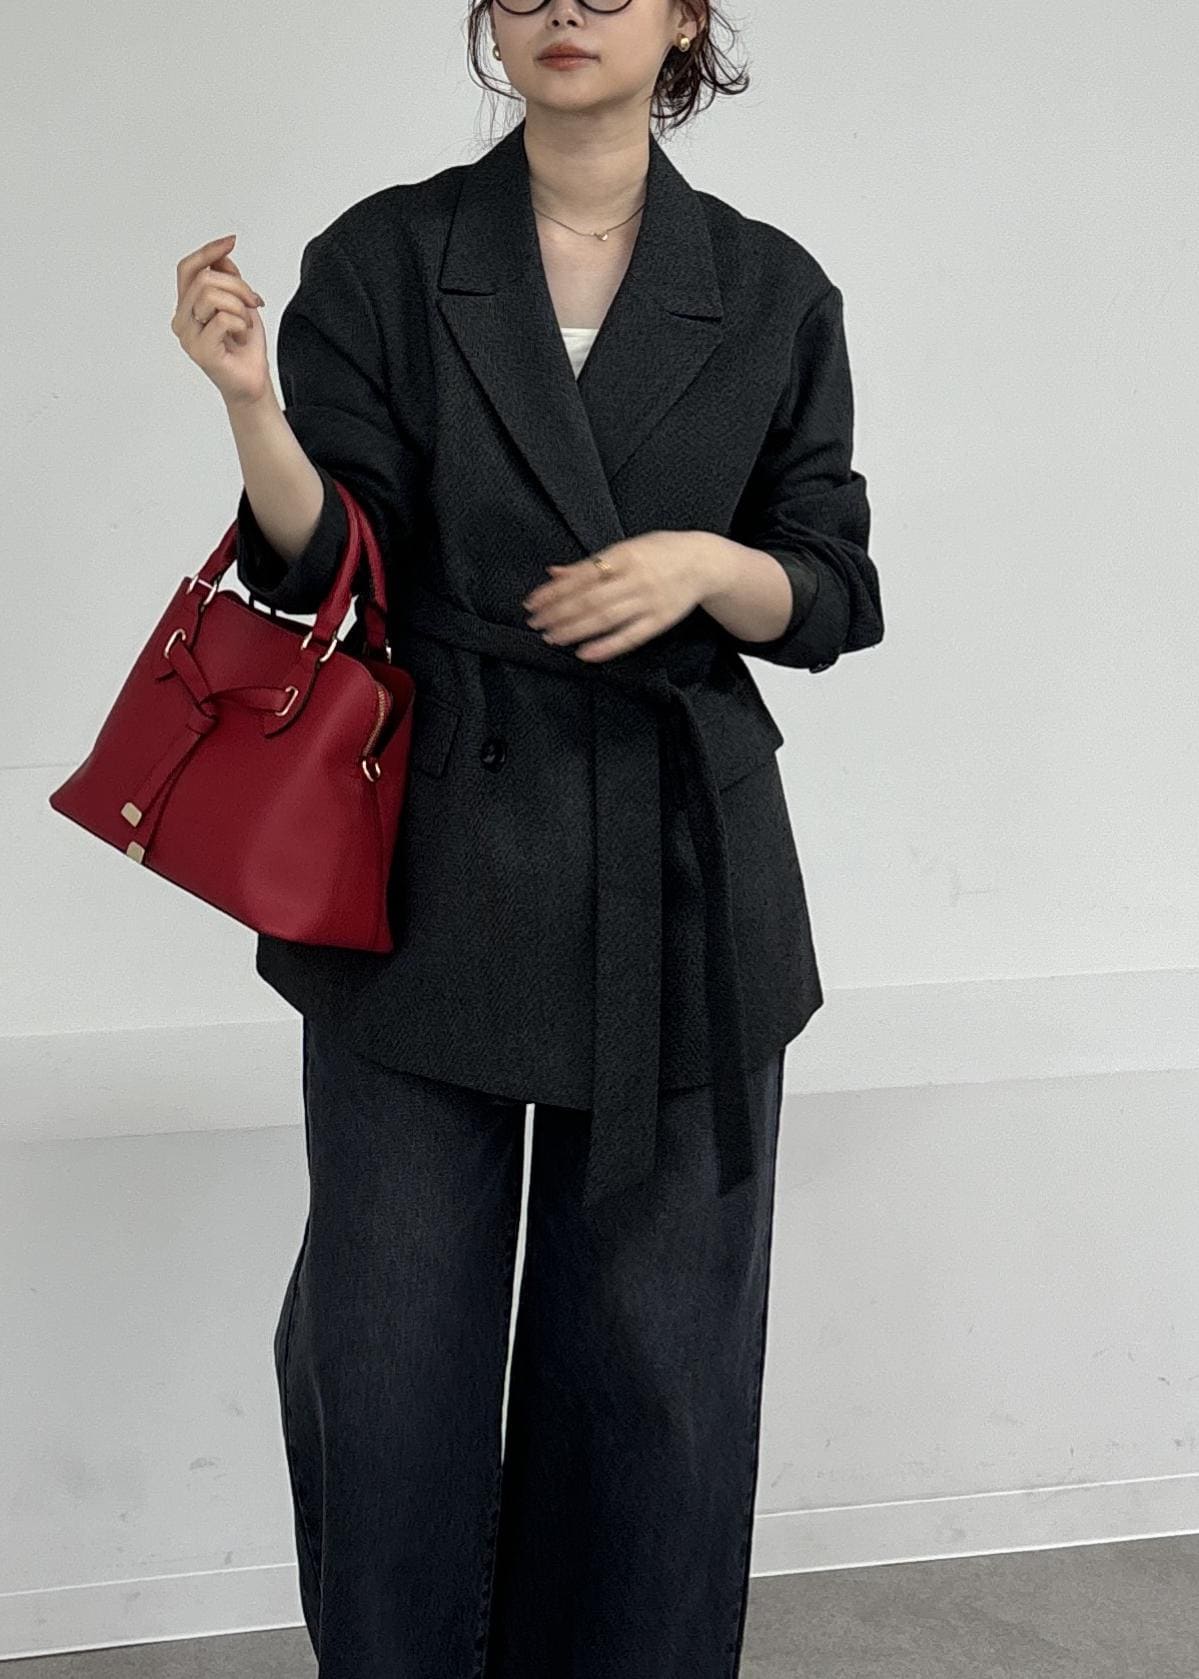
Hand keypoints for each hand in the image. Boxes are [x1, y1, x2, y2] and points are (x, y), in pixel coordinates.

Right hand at [173, 234, 270, 408]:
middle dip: (238, 286)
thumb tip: (222, 257)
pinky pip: (222, 319)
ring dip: (240, 306)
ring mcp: (188, 336)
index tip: (231, 241)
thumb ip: (227, 278)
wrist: (253, 381)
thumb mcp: (240, 302)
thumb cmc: (244, 345)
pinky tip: (243, 335)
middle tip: (254, 302)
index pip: (188, 268)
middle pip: (205, 279)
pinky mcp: (200, 351)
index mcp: (187, 305)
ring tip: (246, 323)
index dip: (208, 252)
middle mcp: (182, 319)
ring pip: (211, 295)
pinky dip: (241, 322)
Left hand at [521, 531, 718, 661]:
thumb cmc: (661, 552)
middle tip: (535, 623)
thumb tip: (554, 573)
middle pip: (590, 599)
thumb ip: (590, 564)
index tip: (533, 602)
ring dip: (575, 630)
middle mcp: (635, 578)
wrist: (704, 563)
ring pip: (605, 619)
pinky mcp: (660, 621)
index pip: (582, 576)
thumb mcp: (626, 548)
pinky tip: (584, 653)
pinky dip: (606, 647)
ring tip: (552, 637)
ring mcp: (649, 601)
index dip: (555, 591)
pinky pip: (630, 637)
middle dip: (559, 613)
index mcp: (625, 555)